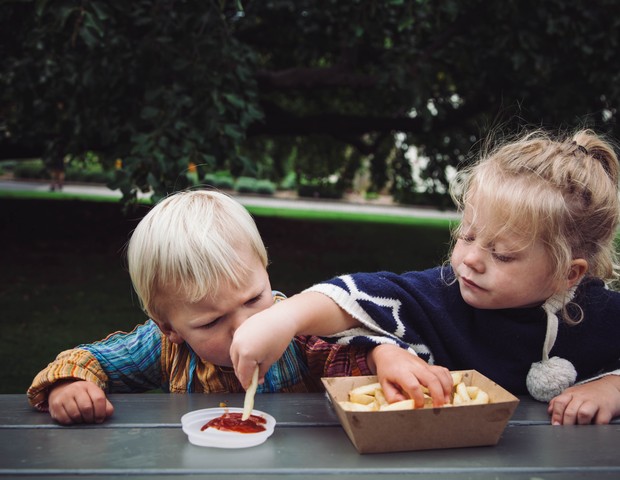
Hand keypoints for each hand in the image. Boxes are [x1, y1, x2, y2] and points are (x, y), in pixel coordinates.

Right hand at [48, 380, 113, 424]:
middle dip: (90, 418)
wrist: (62, 390)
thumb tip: (108, 414)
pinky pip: (65, 419)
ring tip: (82, 419)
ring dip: (81, 421)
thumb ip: (104, 405)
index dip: (101, 412)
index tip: (100, 419)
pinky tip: (73, 418)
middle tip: (90, 420)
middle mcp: (76, 389)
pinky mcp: (55, 405)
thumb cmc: (83, 396)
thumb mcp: (94, 396)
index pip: (98, 399)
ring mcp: (64, 396)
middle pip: (87, 408)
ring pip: (75, 415)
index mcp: (89, 386)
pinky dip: (71, 422)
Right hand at [230, 292, 356, 388]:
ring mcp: (236, 336)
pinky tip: (250, 353)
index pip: (243, 375)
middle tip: (253, 380)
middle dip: (243, 374)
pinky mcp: (238, 329)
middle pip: (236, 367)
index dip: (247, 384)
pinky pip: (236, 345)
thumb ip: (261, 372)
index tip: (250, 389)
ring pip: (234, 356)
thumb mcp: (270, 360)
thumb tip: (257, 381)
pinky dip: (240, 352)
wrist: (282, 318)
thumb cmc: (279, 339)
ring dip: (240, 364)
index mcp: (246, 355)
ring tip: (252, 366)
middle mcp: (237, 345)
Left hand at [368, 344, 452, 406]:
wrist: (389, 352)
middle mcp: (415, 368)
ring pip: (440, 374)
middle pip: (431, 380)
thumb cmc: (387, 370)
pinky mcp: (430, 365)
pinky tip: (447, 391)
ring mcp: (424, 365)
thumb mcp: (384, 384)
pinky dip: (448, 381)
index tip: (418, 407)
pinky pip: (443, 371)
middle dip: (437, 396)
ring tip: (445, 401)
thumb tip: (405, 405)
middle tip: (438, 408)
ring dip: (446, 389)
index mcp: (402, 372)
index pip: (413, 386)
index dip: (418, 399)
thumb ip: (392, 396)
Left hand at [547, 375, 619, 424]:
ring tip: (580, 428)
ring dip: (580, 423)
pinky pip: (600, 421)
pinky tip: (593, 427)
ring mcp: (595, 403)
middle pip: (570, 411)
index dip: (556, 415)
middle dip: (566, 423)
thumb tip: (549, 411)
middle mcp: (582, 397)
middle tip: (566, 430)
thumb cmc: (590, 393)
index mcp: (571, 394)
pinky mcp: (607, 410)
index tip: (555, 425)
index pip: (560, 403)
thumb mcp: (572, 393)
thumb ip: (560, 401)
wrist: (611, 387)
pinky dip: (595, 426)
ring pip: (583, 414)